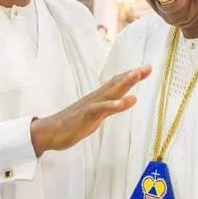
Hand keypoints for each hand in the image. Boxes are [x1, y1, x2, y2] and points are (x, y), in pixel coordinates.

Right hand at [30, 65, 151, 155]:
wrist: (50, 131)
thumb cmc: (73, 123)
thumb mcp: (98, 115)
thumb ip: (114, 107)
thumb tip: (132, 98)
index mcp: (99, 99)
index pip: (117, 84)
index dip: (132, 76)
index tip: (147, 69)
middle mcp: (96, 98)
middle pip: (116, 84)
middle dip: (132, 75)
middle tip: (148, 67)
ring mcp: (90, 105)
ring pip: (109, 92)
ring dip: (123, 83)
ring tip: (136, 74)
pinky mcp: (85, 115)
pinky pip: (99, 109)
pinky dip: (111, 105)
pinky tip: (122, 102)